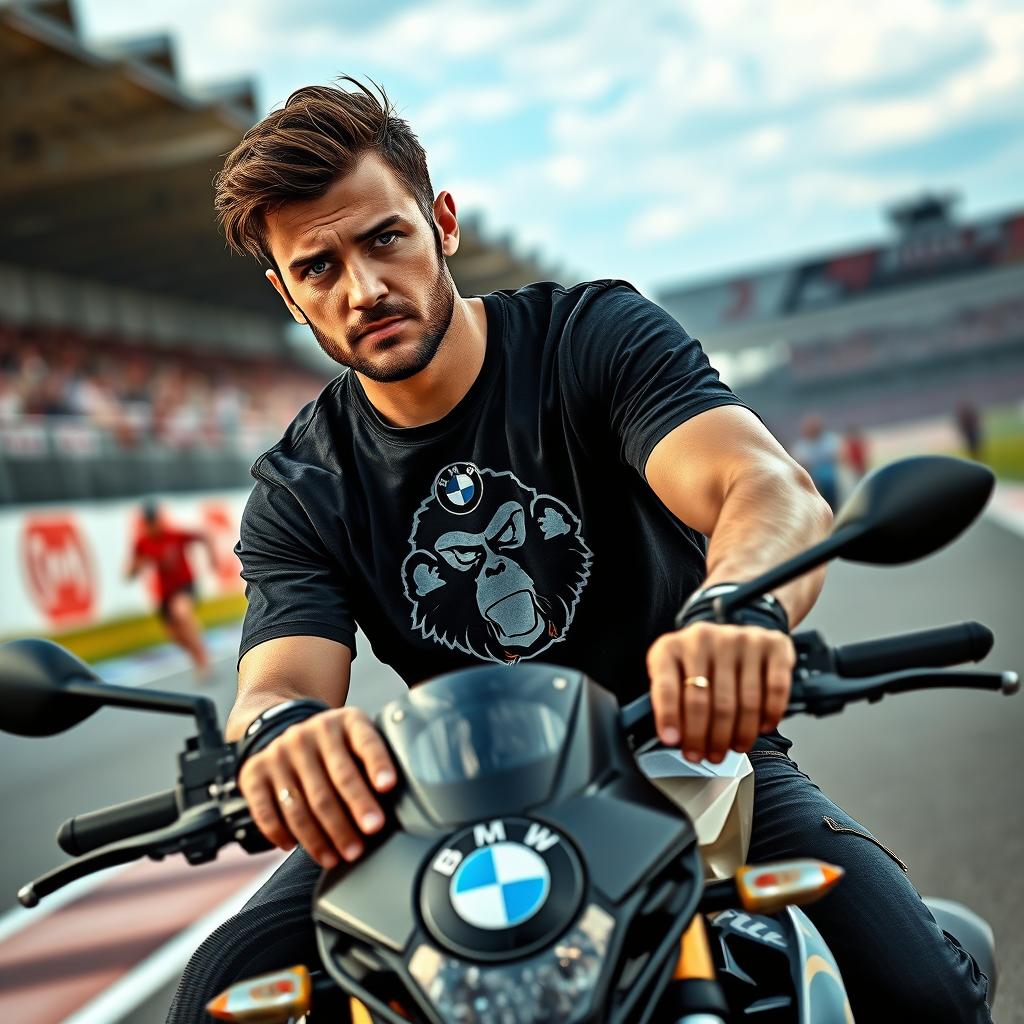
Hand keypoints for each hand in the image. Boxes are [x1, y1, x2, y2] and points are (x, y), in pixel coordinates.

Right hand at [238, 707, 396, 868]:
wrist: (281, 724)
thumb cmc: (335, 746)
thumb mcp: (358, 739)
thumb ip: (376, 763)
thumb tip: (406, 804)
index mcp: (346, 722)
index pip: (366, 742)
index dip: (378, 764)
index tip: (388, 787)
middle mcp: (311, 732)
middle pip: (336, 779)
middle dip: (354, 811)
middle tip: (368, 837)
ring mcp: (281, 751)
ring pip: (302, 802)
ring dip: (320, 835)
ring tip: (338, 856)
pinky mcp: (254, 772)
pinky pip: (266, 809)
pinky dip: (280, 832)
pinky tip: (293, 847)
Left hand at [646, 622, 794, 762]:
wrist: (732, 634)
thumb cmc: (699, 664)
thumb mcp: (672, 676)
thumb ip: (669, 703)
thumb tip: (674, 739)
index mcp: (671, 647)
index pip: (666, 686)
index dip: (669, 717)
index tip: (672, 742)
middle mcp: (703, 638)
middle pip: (705, 700)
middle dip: (706, 737)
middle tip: (710, 756)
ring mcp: (739, 638)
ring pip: (742, 700)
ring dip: (739, 733)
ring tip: (735, 747)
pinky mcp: (772, 644)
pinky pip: (775, 688)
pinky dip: (770, 713)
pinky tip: (763, 727)